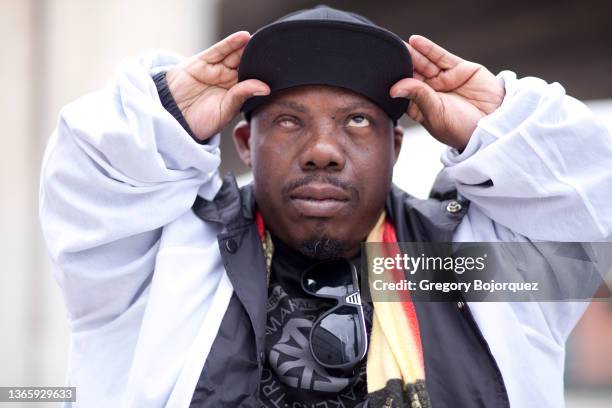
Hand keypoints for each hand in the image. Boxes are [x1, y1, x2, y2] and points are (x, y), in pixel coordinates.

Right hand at [166, 31, 269, 141]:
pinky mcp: (202, 62)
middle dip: (257, 59)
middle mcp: (227, 80)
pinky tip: (244, 37)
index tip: (277, 69)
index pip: (252, 80)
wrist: (174, 119)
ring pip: (234, 56)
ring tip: (260, 42)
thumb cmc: (200, 121)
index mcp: (236, 94)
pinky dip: (231, 43)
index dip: (263, 73)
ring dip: (246, 48)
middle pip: (245, 65)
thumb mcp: (226, 110)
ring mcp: (215, 70)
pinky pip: (219, 50)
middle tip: (271, 53)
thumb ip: (242, 95)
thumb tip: (265, 87)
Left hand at [390, 35, 504, 149]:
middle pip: (412, 74)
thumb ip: (417, 97)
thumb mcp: (436, 114)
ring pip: (425, 64)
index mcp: (422, 108)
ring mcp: (445, 79)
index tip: (379, 74)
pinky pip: (440, 56)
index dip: (393, 82)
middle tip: (387, 55)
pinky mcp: (460, 69)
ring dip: (412, 54)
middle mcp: (432, 92)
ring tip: (398, 45)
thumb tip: (394, 88)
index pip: (404, 91)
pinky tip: (414, 41)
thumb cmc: (462, 129)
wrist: (495, 125)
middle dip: (400, 64)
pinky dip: (428, 48)